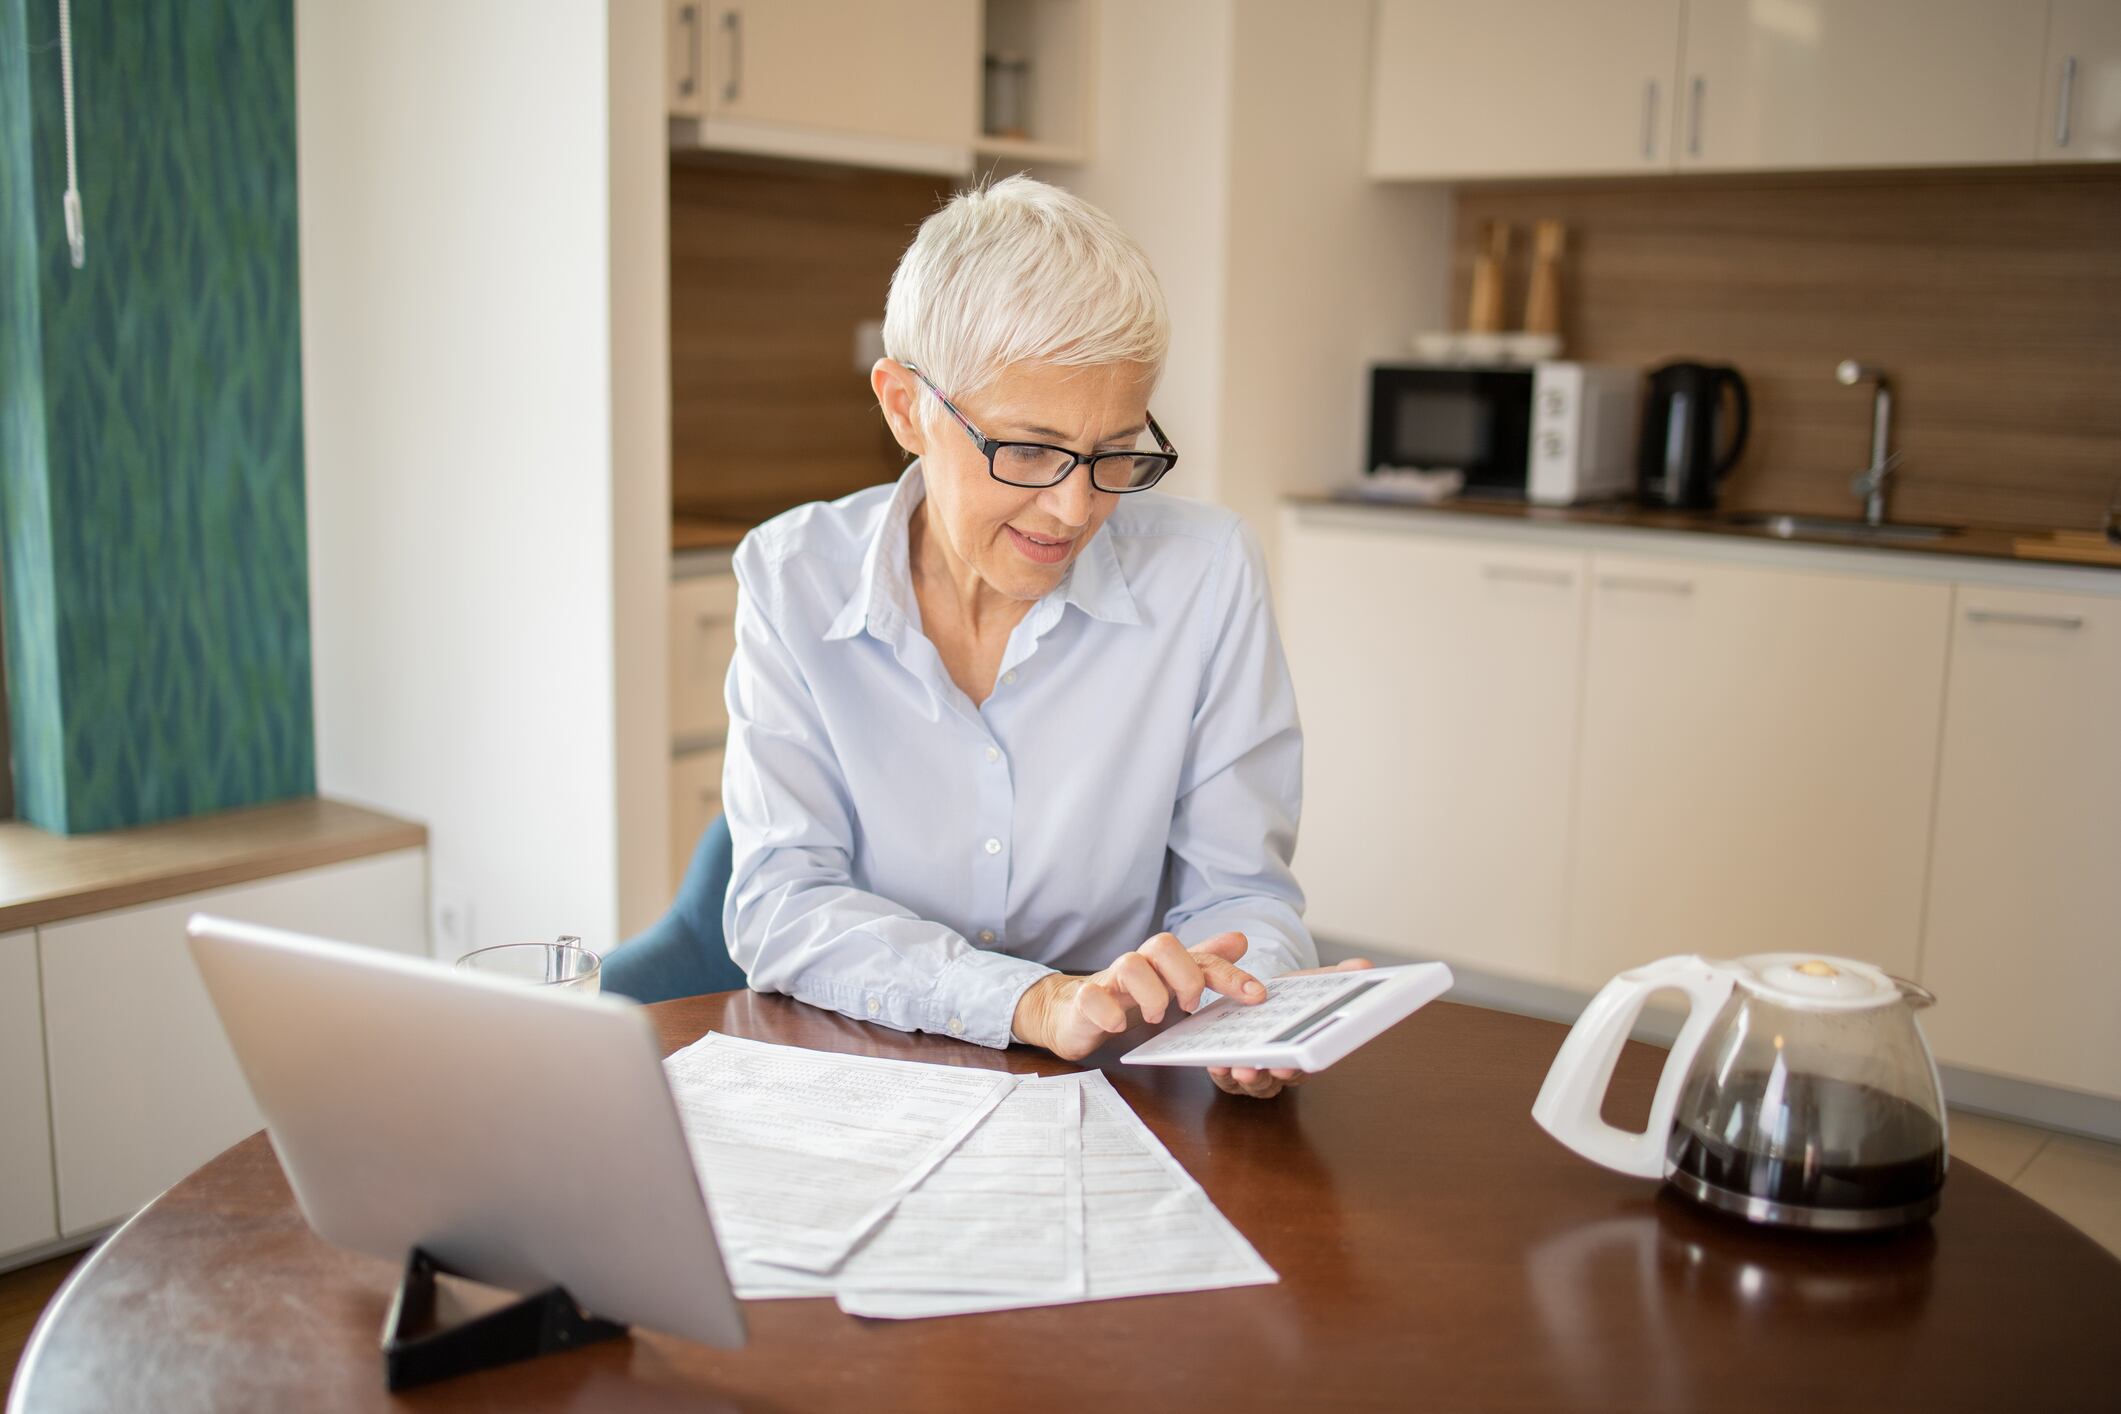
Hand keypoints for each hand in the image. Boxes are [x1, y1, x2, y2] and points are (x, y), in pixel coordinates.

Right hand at [1013, 932, 1264, 1061]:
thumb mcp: (1169, 981)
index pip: (1200, 957)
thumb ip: (1202, 962)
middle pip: (1162, 944)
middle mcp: (1137, 965)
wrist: (1070, 1010)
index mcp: (1161, 964)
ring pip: (1129, 964)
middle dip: (1185, 975)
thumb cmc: (1125, 997)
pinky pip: (1091, 996)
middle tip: (1190, 1006)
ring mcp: (1108, 981)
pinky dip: (1108, 1013)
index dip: (1230, 973)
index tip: (1256, 995)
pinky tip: (1117, 1027)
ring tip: (1157, 1019)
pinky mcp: (1082, 1000)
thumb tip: (1240, 939)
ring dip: (1150, 994)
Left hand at [1208, 958, 1374, 1098]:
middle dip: (1275, 1075)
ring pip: (1253, 1085)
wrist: (1247, 998)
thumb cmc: (1281, 997)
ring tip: (1240, 1068)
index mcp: (1301, 1049)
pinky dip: (1221, 1074)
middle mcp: (1278, 1067)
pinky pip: (1225, 1081)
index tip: (1295, 1061)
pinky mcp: (1228, 1073)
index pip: (1306, 1064)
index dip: (1302, 1065)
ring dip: (1248, 1078)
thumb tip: (1364, 965)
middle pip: (1280, 1080)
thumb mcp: (1307, 984)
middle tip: (1273, 1067)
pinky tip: (1216, 1063)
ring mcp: (1253, 1073)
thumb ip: (1333, 977)